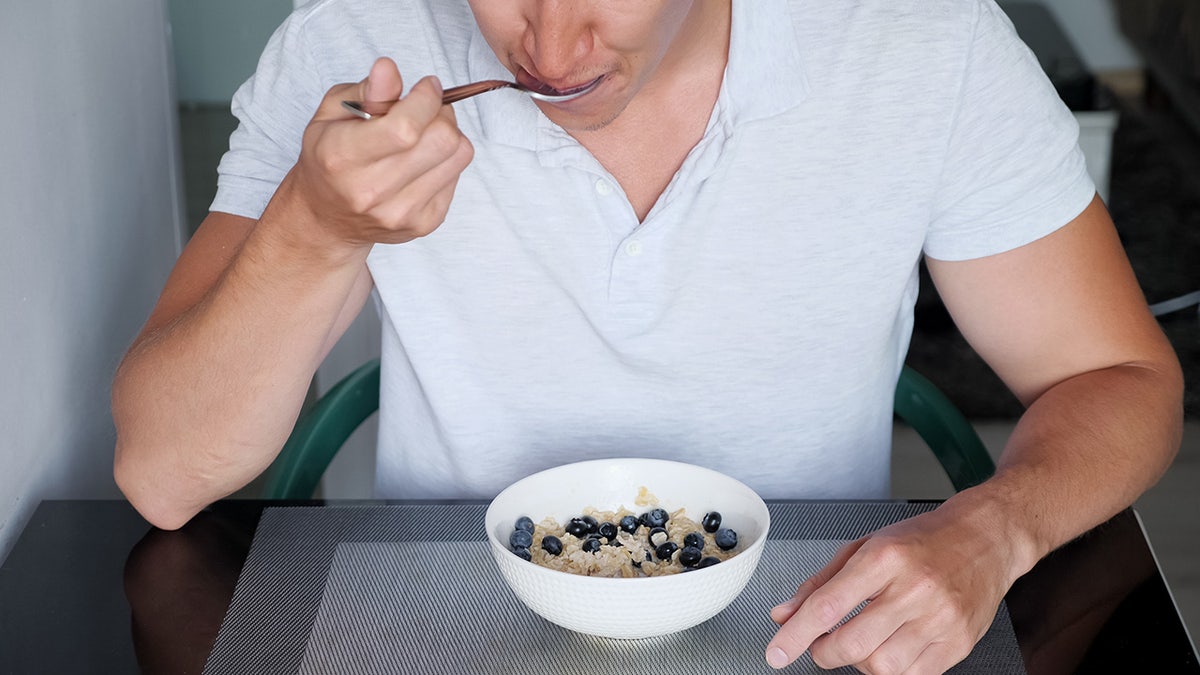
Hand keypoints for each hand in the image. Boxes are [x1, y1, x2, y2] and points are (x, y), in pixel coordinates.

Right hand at [272, 57, 474, 258]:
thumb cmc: (329, 159)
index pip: (406, 127)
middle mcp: (372, 191)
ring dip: (449, 134)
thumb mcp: (332, 114)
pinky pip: (458, 175)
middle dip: (441, 112)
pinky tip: (423, 159)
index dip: (426, 98)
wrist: (327, 219)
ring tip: (426, 132)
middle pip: (441, 140)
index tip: (427, 86)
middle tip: (426, 109)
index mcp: (343, 157)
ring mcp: (401, 212)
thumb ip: (365, 89)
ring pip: (458, 155)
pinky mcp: (424, 223)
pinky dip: (446, 159)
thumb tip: (389, 68)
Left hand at [765, 502, 1023, 673]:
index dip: (796, 634)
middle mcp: (914, 588)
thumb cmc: (924, 540)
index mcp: (885, 558)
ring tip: (864, 640)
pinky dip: (891, 669)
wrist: (986, 539)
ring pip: (881, 666)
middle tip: (821, 645)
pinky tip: (890, 647)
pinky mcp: (959, 642)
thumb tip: (784, 614)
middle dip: (824, 652)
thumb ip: (820, 583)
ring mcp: (940, 619)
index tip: (776, 652)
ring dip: (860, 662)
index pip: (828, 605)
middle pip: (852, 643)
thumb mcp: (865, 546)